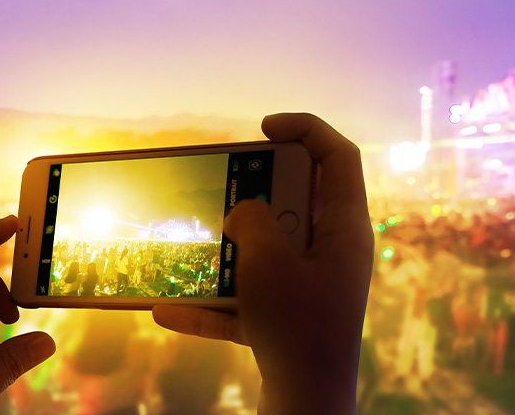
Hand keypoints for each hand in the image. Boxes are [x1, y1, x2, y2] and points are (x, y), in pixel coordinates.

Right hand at [153, 113, 373, 413]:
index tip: (263, 127)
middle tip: (225, 187)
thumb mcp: (269, 262)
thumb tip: (242, 210)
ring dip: (232, 247)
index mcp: (346, 228)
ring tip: (198, 243)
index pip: (339, 156)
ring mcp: (314, 287)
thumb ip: (251, 220)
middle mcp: (335, 252)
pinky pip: (251, 299)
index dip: (305, 129)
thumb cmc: (297, 328)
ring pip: (271, 248)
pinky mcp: (291, 319)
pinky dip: (216, 303)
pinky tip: (168, 310)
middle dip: (258, 191)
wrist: (307, 402)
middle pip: (300, 200)